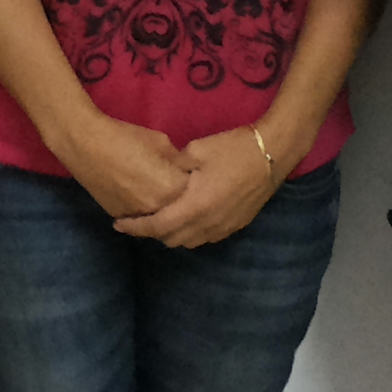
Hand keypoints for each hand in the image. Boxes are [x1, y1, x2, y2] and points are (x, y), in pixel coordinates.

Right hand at [55, 111, 195, 221]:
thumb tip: (184, 169)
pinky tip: (137, 194)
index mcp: (172, 189)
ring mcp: (136, 216)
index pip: (194, 192)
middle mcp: (157, 209)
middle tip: (171, 183)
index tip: (187, 174)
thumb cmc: (126, 138)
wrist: (86, 144)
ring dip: (160, 208)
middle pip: (177, 210)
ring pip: (157, 218)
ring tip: (154, 190)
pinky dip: (141, 210)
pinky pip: (138, 218)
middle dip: (178, 199)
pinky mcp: (119, 217)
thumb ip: (177, 161)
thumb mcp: (161, 143)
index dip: (190, 182)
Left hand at [115, 127, 285, 248]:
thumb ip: (174, 166)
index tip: (117, 224)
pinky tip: (188, 217)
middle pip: (170, 239)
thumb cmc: (234, 148)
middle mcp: (207, 224)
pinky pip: (205, 238)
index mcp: (194, 206)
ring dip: (172, 234)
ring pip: (189, 242)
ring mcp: (223, 227)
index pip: (156, 226)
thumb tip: (160, 173)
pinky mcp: (235, 226)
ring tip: (162, 218)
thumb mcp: (197, 150)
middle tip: (139, 218)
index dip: (135, 227)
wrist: (274, 154)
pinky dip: (191, 232)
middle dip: (152, 232)